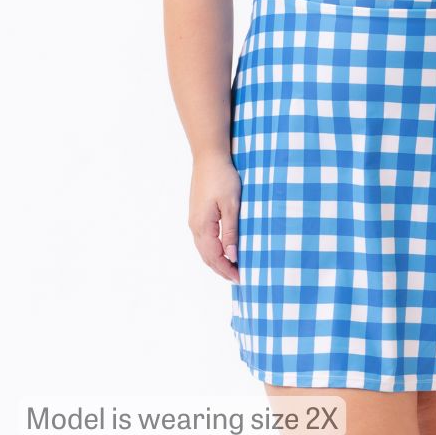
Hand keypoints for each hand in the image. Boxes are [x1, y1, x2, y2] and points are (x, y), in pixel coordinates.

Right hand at [188, 151, 240, 282]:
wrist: (209, 156)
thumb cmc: (222, 178)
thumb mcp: (232, 205)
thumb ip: (231, 231)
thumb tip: (232, 256)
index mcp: (203, 226)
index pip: (214, 257)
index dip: (227, 270)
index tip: (241, 278)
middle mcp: (195, 226)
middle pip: (207, 256)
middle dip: (222, 269)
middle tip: (238, 277)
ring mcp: (194, 219)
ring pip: (204, 249)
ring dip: (217, 260)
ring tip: (232, 267)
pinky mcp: (197, 213)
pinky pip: (204, 239)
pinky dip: (213, 249)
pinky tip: (223, 249)